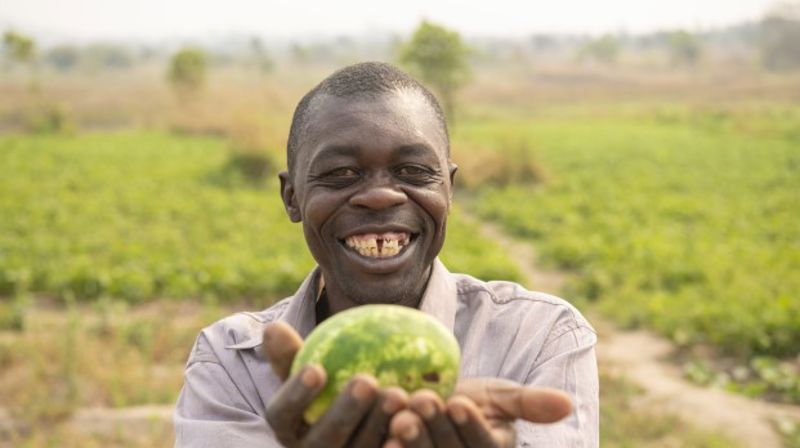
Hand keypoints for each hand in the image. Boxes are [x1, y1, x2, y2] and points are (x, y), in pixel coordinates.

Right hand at [262, 321, 408, 446]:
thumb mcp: (310, 369)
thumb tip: (273, 327)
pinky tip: (421, 417)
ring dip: (379, 423)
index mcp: (288, 428)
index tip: (316, 367)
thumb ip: (292, 353)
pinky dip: (402, 440)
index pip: (282, 414)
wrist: (360, 418)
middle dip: (345, 412)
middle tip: (367, 381)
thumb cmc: (328, 385)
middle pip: (324, 440)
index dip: (296, 394)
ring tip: (400, 392)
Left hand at [384, 379, 571, 447]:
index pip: (481, 445)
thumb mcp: (502, 397)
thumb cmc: (473, 399)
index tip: (458, 401)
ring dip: (410, 438)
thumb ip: (530, 402)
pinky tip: (376, 429)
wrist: (434, 402)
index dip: (470, 425)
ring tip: (399, 410)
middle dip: (435, 427)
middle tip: (422, 400)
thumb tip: (567, 405)